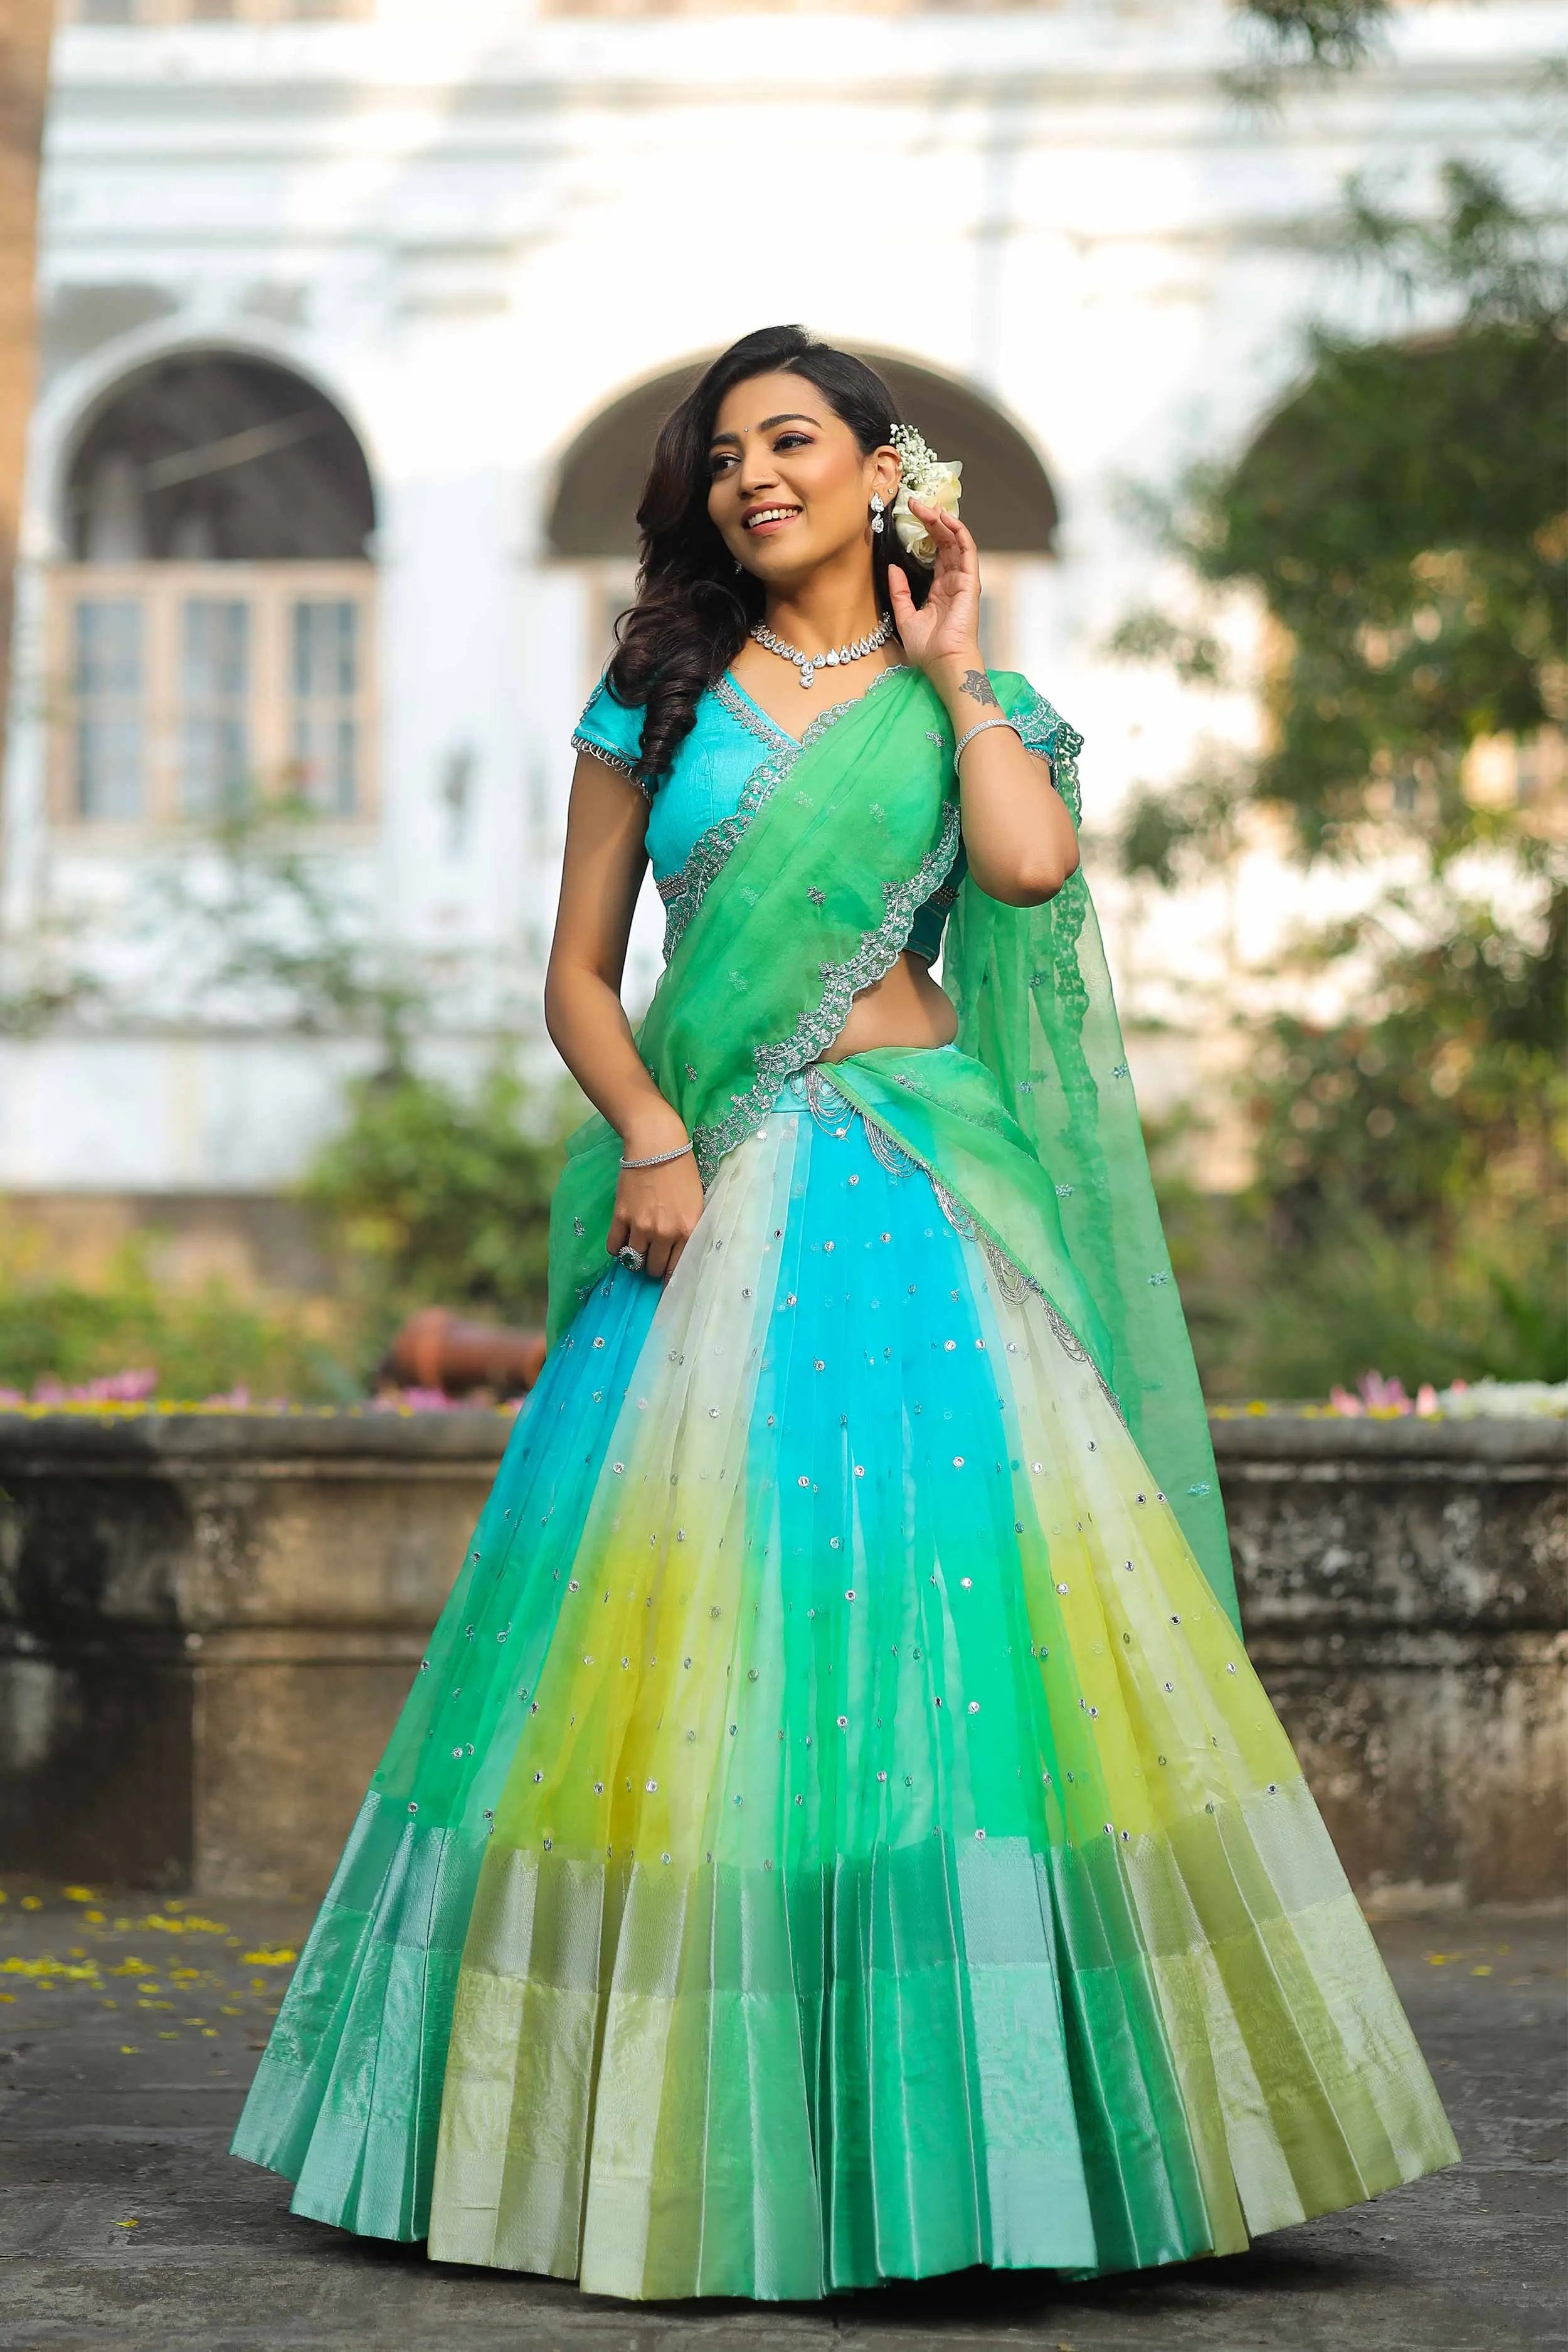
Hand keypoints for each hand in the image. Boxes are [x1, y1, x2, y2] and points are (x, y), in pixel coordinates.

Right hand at [606, 1146, 704, 1281]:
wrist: (657, 1145)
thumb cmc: (682, 1171)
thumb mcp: (697, 1203)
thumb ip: (690, 1230)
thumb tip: (681, 1254)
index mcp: (688, 1231)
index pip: (678, 1270)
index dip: (672, 1277)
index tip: (668, 1279)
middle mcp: (664, 1233)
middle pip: (655, 1269)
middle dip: (655, 1266)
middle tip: (654, 1257)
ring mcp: (640, 1226)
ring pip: (635, 1260)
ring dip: (636, 1258)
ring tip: (639, 1248)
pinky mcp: (621, 1217)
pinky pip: (614, 1246)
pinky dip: (617, 1248)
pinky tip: (622, 1242)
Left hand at [886, 498, 983, 684]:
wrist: (942, 662)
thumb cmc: (928, 648)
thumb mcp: (904, 615)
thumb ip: (899, 591)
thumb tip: (892, 568)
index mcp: (939, 588)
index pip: (935, 552)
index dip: (925, 532)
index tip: (910, 516)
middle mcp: (953, 581)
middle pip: (945, 542)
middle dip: (932, 521)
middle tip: (916, 503)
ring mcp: (963, 580)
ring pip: (956, 542)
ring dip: (944, 522)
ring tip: (928, 506)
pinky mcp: (970, 582)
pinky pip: (967, 552)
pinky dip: (959, 533)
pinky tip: (947, 519)